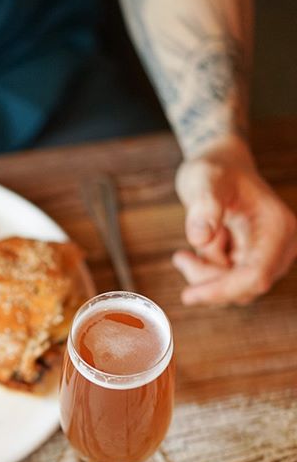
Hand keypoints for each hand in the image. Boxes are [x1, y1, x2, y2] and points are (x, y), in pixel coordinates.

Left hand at [173, 146, 296, 305]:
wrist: (221, 166)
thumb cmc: (215, 170)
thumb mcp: (204, 181)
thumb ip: (204, 206)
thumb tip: (200, 238)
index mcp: (278, 229)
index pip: (256, 276)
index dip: (223, 290)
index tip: (188, 295)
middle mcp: (281, 247)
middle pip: (244, 287)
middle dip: (208, 279)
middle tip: (180, 257)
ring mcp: (268, 256)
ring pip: (234, 288)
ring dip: (205, 274)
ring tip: (186, 251)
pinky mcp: (252, 261)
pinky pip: (227, 281)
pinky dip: (207, 271)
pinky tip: (197, 250)